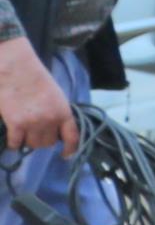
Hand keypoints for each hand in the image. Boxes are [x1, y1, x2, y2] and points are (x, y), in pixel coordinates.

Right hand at [0, 37, 74, 158]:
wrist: (15, 69)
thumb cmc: (35, 78)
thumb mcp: (56, 96)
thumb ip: (58, 113)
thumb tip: (55, 130)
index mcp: (64, 112)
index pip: (72, 137)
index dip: (70, 149)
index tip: (66, 155)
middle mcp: (51, 120)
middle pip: (48, 143)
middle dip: (42, 140)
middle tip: (35, 132)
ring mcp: (33, 123)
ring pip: (32, 144)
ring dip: (28, 141)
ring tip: (23, 131)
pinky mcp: (16, 124)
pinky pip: (16, 143)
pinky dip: (14, 142)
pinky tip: (13, 135)